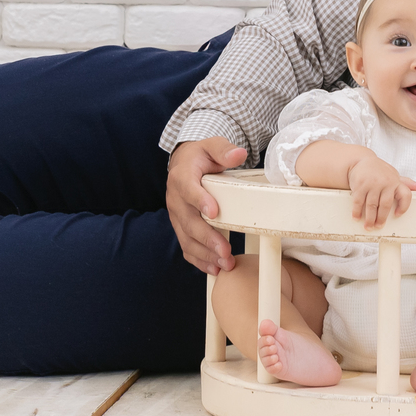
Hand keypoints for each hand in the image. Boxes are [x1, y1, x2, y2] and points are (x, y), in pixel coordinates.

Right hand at [165, 137, 247, 275]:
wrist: (184, 164)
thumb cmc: (201, 156)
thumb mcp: (212, 146)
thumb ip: (224, 150)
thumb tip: (239, 154)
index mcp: (182, 177)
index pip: (189, 189)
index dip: (200, 201)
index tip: (214, 213)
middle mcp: (176, 199)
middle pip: (189, 221)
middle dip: (207, 238)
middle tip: (225, 251)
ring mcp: (177, 216)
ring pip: (187, 239)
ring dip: (205, 254)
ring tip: (224, 264)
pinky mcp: (181, 227)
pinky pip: (187, 247)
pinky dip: (199, 260)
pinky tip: (214, 269)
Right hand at [346, 156, 415, 228]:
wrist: (360, 160)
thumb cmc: (379, 170)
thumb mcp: (393, 175)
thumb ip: (405, 183)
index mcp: (395, 181)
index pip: (405, 195)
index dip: (404, 207)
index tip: (398, 215)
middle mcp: (385, 182)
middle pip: (385, 205)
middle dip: (381, 218)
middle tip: (378, 226)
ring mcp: (372, 184)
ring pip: (372, 206)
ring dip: (369, 218)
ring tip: (368, 226)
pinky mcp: (360, 185)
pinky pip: (359, 201)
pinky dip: (357, 211)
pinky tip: (357, 217)